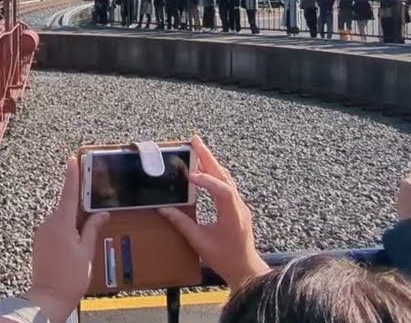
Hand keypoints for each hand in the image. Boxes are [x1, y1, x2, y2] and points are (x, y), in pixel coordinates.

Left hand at [24, 157, 107, 322]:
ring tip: (87, 236)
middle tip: (94, 204)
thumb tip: (101, 214)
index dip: (72, 175)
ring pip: (61, 220)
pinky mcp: (40, 242)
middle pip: (66, 207)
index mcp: (61, 223)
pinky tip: (75, 243)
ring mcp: (42, 233)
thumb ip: (92, 229)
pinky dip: (66, 231)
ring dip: (74, 222)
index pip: (68, 194)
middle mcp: (48, 224)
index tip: (72, 159)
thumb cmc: (71, 277)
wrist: (49, 297)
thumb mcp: (87, 252)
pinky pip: (56, 229)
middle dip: (80, 206)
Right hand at [158, 136, 267, 291]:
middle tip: (195, 140)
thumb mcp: (200, 243)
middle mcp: (238, 207)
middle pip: (224, 176)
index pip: (222, 191)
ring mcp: (239, 206)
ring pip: (226, 179)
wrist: (246, 270)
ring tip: (197, 149)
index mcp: (232, 215)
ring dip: (212, 163)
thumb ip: (182, 224)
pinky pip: (226, 185)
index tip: (190, 176)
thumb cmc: (225, 259)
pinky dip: (214, 174)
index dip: (207, 180)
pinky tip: (205, 170)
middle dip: (208, 157)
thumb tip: (164, 210)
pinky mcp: (237, 208)